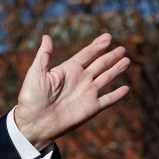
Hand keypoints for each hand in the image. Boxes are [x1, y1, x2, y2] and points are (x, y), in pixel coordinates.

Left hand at [14, 33, 129, 150]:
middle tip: (122, 49)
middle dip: (111, 56)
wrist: (34, 122)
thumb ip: (44, 55)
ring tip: (127, 61)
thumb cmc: (31, 97)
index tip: (108, 37)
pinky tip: (126, 88)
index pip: (86, 54)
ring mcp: (87, 94)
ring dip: (117, 70)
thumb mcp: (36, 73)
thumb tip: (46, 36)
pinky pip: (108, 100)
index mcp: (68, 70)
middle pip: (100, 65)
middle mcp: (80, 80)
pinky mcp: (91, 108)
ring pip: (106, 78)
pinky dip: (117, 95)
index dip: (97, 45)